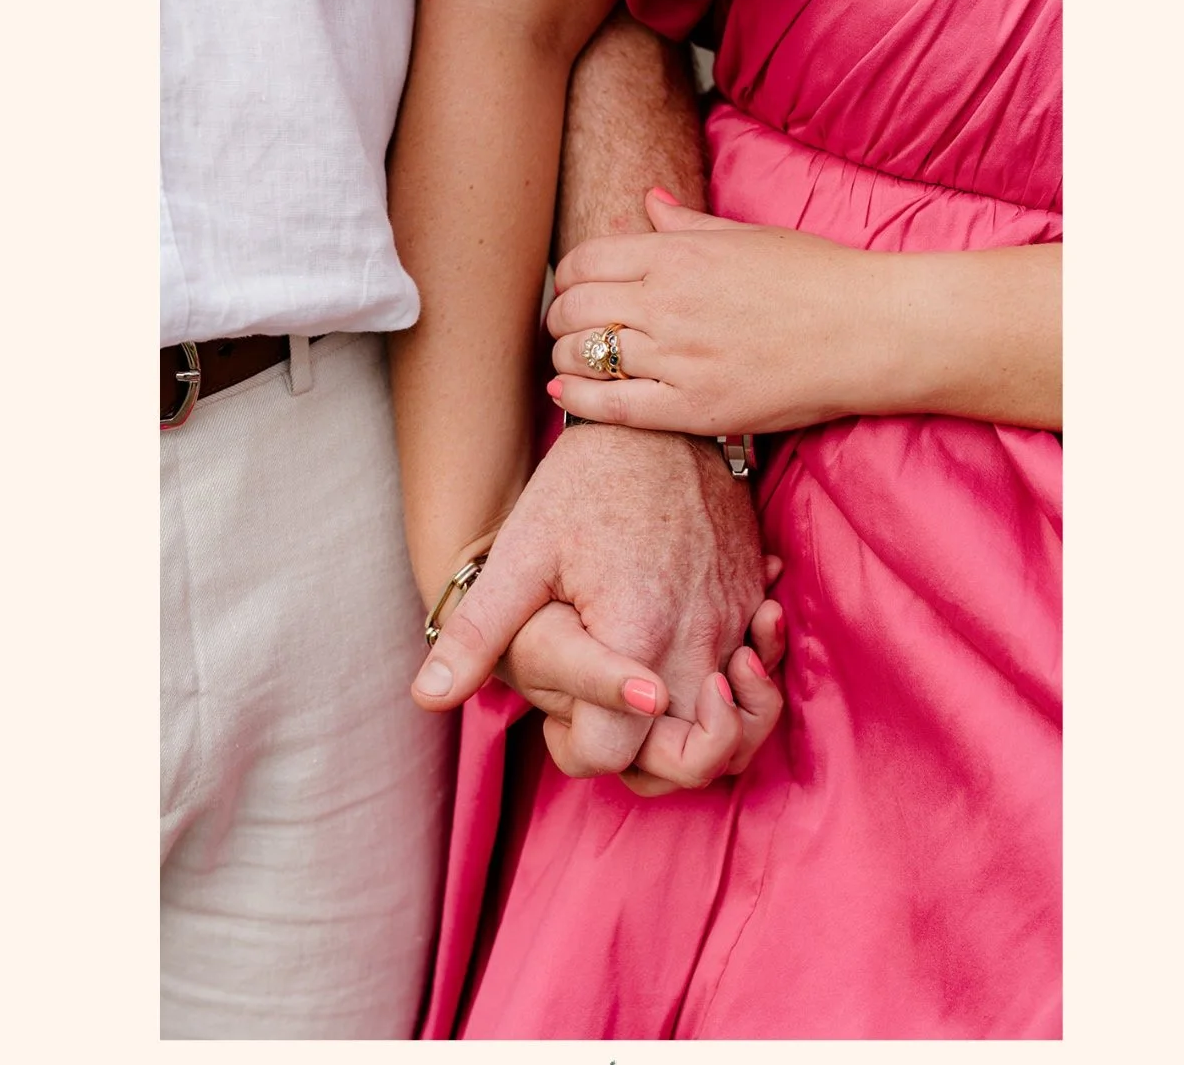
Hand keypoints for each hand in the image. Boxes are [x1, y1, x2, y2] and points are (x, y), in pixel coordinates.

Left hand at [412, 422, 783, 792]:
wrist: (663, 420)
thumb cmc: (587, 482)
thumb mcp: (522, 552)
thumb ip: (478, 632)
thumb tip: (425, 697)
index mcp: (635, 636)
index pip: (612, 753)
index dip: (574, 750)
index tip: (557, 721)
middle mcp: (696, 641)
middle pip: (690, 760)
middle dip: (646, 764)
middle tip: (606, 725)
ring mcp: (736, 622)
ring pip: (738, 728)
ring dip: (703, 735)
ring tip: (654, 705)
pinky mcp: (755, 600)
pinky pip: (758, 672)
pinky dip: (737, 686)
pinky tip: (694, 657)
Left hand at [547, 187, 881, 433]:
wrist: (871, 331)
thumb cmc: (818, 278)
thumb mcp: (748, 235)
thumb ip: (688, 224)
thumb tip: (650, 201)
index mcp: (677, 255)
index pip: (585, 260)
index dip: (567, 277)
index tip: (572, 289)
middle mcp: (668, 303)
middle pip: (574, 308)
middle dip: (559, 317)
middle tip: (566, 326)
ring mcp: (678, 358)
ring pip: (585, 356)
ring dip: (566, 356)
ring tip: (572, 360)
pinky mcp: (695, 408)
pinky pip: (612, 408)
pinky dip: (577, 401)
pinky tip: (565, 393)